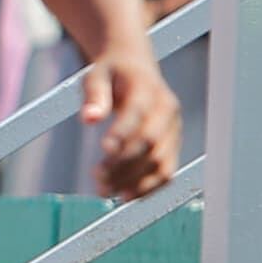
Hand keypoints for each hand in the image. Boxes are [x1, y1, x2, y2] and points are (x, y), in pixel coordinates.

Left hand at [79, 47, 181, 199]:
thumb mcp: (96, 75)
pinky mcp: (172, 144)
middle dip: (124, 164)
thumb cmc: (112, 72)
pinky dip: (150, 187)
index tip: (103, 150)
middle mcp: (166, 111)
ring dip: (135, 181)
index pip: (138, 115)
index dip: (123, 134)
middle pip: (150, 143)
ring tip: (105, 192)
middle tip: (97, 179)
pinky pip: (167, 170)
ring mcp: (173, 129)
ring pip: (161, 162)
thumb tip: (88, 118)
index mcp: (148, 89)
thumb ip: (93, 96)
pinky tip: (126, 196)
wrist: (135, 65)